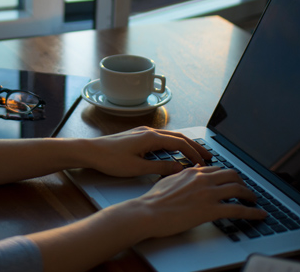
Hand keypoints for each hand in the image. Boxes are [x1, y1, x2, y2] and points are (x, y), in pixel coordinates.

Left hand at [84, 126, 211, 176]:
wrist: (90, 151)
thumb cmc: (110, 159)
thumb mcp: (137, 168)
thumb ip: (160, 168)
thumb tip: (179, 169)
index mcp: (151, 137)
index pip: (180, 143)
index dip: (194, 153)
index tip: (204, 163)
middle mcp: (149, 131)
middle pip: (178, 137)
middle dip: (195, 146)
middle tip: (208, 156)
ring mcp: (143, 132)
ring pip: (170, 136)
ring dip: (184, 144)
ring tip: (195, 154)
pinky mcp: (137, 136)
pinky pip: (161, 138)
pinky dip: (173, 144)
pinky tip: (174, 151)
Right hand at [134, 166, 266, 238]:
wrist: (148, 212)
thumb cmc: (154, 200)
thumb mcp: (168, 180)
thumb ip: (182, 175)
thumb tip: (190, 170)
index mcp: (193, 172)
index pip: (217, 169)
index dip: (228, 175)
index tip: (232, 180)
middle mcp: (203, 179)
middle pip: (232, 175)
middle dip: (242, 182)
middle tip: (246, 189)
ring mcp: (208, 194)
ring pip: (238, 189)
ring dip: (250, 195)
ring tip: (254, 201)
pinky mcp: (211, 210)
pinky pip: (238, 209)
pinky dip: (253, 212)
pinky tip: (259, 215)